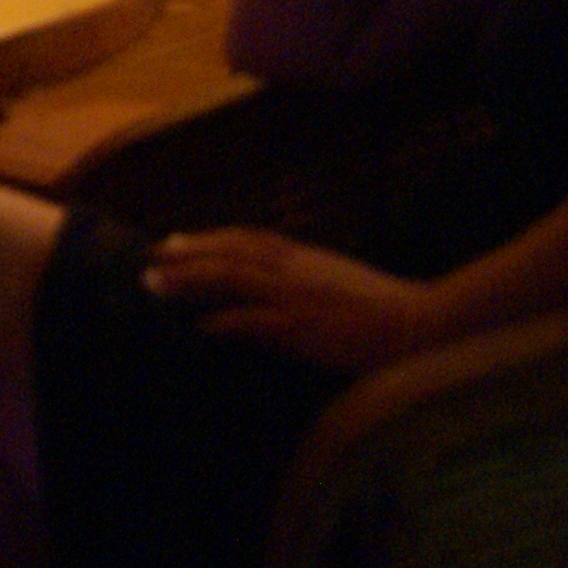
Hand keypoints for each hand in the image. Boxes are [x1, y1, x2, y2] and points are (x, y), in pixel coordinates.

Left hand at [140, 226, 443, 372]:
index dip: (207, 239)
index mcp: (304, 257)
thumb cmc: (381, 309)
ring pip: (231, 278)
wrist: (419, 326)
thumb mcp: (336, 282)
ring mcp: (296, 297)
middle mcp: (294, 270)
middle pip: (229, 252)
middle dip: (185, 255)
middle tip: (148, 260)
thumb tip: (272, 284)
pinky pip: (254, 321)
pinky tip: (197, 329)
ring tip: (153, 286)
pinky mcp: (303, 328)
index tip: (174, 241)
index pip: (246, 239)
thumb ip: (303, 277)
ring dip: (188, 280)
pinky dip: (222, 322)